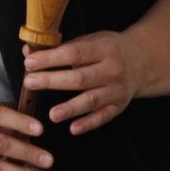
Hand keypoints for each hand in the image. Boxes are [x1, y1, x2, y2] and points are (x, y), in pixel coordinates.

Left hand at [21, 31, 149, 133]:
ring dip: (71, 108)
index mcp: (104, 48)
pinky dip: (88, 124)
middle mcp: (113, 69)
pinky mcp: (119, 106)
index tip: (30, 63)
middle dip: (53, 81)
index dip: (51, 59)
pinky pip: (103, 117)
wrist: (141, 61)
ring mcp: (117, 89)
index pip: (74, 53)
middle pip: (80, 78)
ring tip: (52, 114)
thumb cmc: (108, 50)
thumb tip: (28, 53)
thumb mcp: (90, 41)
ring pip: (91, 100)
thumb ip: (60, 48)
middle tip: (30, 83)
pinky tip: (73, 128)